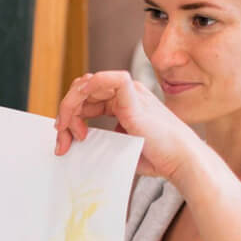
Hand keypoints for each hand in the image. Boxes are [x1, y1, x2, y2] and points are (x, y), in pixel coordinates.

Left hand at [53, 70, 201, 181]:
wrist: (179, 161)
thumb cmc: (155, 157)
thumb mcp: (117, 146)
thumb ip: (99, 139)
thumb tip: (72, 143)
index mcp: (122, 103)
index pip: (86, 99)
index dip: (70, 116)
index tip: (64, 141)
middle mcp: (125, 95)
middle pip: (83, 90)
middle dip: (65, 113)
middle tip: (61, 138)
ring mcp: (130, 94)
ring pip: (88, 84)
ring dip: (70, 106)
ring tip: (67, 131)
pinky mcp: (135, 99)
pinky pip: (112, 79)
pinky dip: (89, 89)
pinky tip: (79, 111)